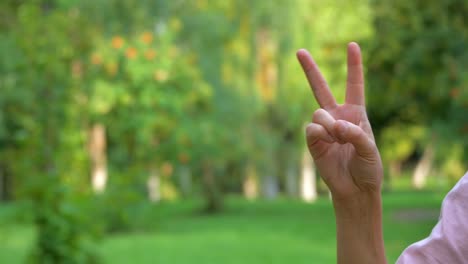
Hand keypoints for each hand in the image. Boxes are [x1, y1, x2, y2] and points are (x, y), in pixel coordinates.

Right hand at [297, 42, 382, 200]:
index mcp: (356, 113)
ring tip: (338, 140)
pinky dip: (321, 135)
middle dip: (310, 69)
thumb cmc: (368, 168)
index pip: (354, 85)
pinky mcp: (313, 141)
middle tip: (299, 51)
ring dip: (329, 126)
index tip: (352, 45)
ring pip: (318, 113)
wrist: (355, 189)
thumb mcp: (370, 149)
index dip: (354, 65)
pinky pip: (311, 129)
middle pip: (321, 88)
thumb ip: (355, 133)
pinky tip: (328, 143)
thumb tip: (333, 125)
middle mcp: (337, 117)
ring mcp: (323, 128)